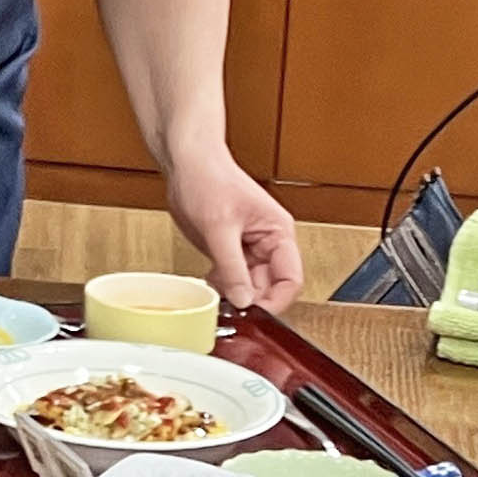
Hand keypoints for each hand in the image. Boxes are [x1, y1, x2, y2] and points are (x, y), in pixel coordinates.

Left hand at [167, 153, 303, 312]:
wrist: (186, 163)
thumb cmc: (208, 178)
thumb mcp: (219, 227)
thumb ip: (232, 268)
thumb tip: (244, 300)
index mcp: (278, 232)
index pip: (291, 279)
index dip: (276, 301)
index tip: (254, 313)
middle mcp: (268, 243)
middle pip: (270, 287)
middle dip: (251, 300)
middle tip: (228, 306)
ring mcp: (249, 249)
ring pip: (249, 287)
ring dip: (234, 296)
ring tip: (216, 291)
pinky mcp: (230, 253)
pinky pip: (232, 280)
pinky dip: (222, 288)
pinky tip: (210, 283)